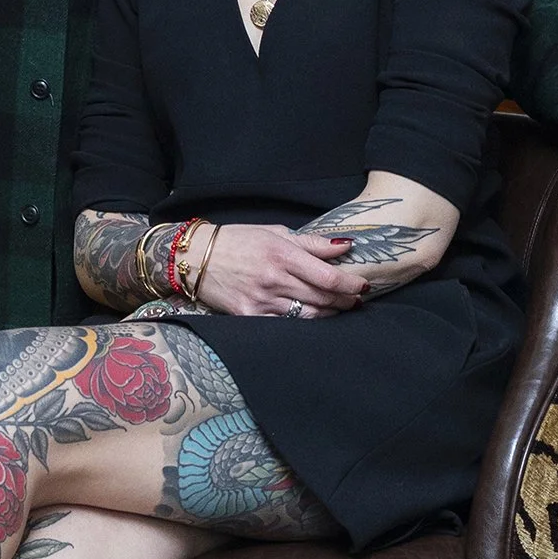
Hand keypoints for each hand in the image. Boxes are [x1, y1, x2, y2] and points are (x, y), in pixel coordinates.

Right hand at [199, 225, 369, 317]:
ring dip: (329, 313)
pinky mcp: (249, 316)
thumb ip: (311, 243)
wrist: (194, 259)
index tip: (363, 286)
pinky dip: (303, 322)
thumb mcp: (275, 233)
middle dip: (345, 300)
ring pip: (308, 314)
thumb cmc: (237, 241)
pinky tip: (313, 318)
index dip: (351, 284)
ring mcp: (261, 301)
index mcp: (282, 255)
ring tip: (339, 308)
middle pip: (322, 297)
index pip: (328, 276)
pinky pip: (285, 325)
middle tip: (356, 299)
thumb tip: (344, 247)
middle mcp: (274, 279)